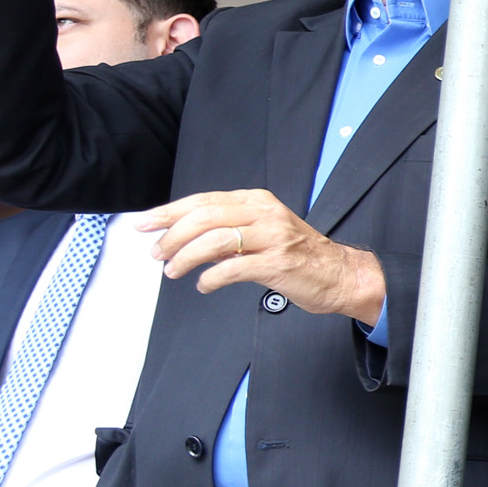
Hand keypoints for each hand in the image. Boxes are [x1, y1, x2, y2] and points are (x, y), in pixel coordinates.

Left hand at [140, 189, 387, 322]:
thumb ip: (229, 230)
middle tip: (156, 252)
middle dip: (172, 236)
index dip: (169, 212)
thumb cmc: (300, 255)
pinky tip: (204, 285)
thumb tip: (185, 238)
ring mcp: (273, 238)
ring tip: (173, 270)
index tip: (145, 224)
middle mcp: (265, 214)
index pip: (204, 201)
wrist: (342, 274)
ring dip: (185, 257)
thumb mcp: (264, 230)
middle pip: (205, 217)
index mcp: (258, 201)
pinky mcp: (277, 264)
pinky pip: (232, 269)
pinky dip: (210, 278)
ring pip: (214, 241)